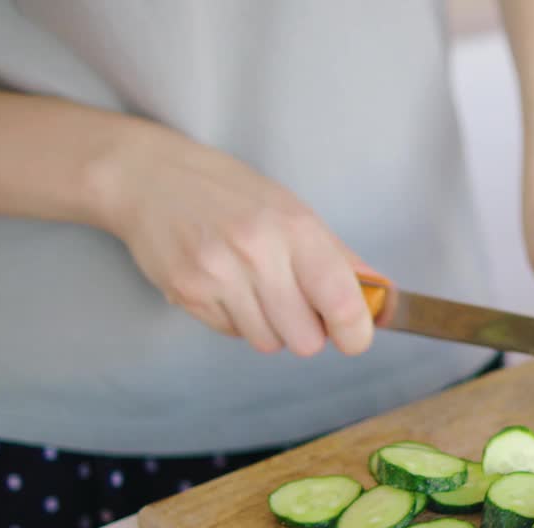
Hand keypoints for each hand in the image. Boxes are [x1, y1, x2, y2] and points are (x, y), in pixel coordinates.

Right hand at [96, 126, 375, 356]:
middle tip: (296, 304)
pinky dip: (237, 320)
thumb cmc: (232, 194)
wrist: (150, 177)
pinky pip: (232, 334)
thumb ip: (340, 259)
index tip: (356, 338)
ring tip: (257, 290)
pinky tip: (227, 287)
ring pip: (268, 343)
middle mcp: (258, 252)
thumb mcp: (294, 212)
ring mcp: (218, 274)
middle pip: (305, 339)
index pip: (342, 302)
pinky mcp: (186, 292)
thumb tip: (383, 297)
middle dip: (307, 331)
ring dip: (271, 327)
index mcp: (295, 229)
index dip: (356, 333)